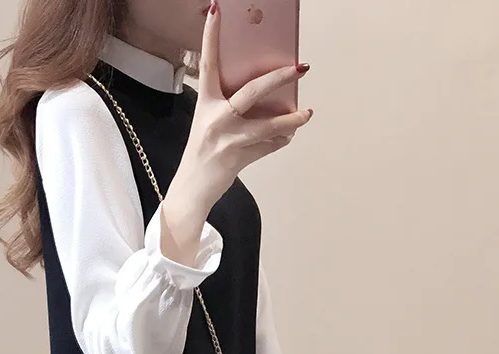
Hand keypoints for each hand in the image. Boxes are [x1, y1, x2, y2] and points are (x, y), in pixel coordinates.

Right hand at [164, 0, 313, 220]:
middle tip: (299, 68)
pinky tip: (288, 136)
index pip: (208, 63)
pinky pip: (266, 147)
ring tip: (306, 114)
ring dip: (291, 120)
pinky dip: (279, 142)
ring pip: (266, 126)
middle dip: (278, 78)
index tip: (217, 11)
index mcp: (205, 104)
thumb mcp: (208, 124)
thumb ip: (229, 107)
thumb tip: (264, 95)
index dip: (211, 37)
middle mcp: (215, 119)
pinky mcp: (237, 159)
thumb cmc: (202, 153)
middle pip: (251, 92)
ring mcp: (226, 140)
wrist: (191, 189)